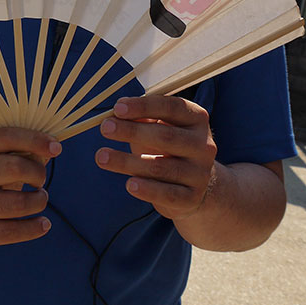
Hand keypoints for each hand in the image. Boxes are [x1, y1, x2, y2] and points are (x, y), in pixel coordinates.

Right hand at [0, 127, 61, 255]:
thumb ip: (20, 153)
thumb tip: (51, 149)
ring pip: (18, 204)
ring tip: (39, 200)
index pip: (5, 137)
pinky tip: (43, 224)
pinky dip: (35, 227)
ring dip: (39, 201)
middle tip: (40, 180)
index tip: (57, 148)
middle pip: (14, 167)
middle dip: (37, 173)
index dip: (34, 139)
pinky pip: (13, 231)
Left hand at [95, 94, 216, 220]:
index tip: (117, 108)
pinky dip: (147, 190)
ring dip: (127, 162)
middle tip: (105, 128)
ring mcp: (200, 173)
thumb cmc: (168, 148)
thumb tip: (118, 109)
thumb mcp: (160, 127)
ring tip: (101, 157)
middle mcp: (204, 145)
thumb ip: (142, 117)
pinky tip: (129, 184)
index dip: (144, 106)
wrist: (194, 187)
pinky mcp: (192, 198)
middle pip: (166, 136)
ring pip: (161, 167)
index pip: (172, 107)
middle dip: (132, 131)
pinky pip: (168, 194)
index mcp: (197, 119)